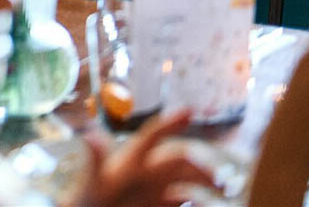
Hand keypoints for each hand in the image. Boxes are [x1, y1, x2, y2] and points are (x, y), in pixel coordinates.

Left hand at [81, 110, 217, 206]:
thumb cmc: (85, 203)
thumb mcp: (90, 185)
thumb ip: (93, 163)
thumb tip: (90, 136)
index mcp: (131, 161)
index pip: (152, 136)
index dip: (169, 123)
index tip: (188, 111)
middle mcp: (147, 172)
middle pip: (180, 160)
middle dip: (202, 165)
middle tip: (222, 179)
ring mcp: (155, 191)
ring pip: (187, 180)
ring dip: (205, 182)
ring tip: (223, 190)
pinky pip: (185, 201)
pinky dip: (200, 202)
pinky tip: (205, 205)